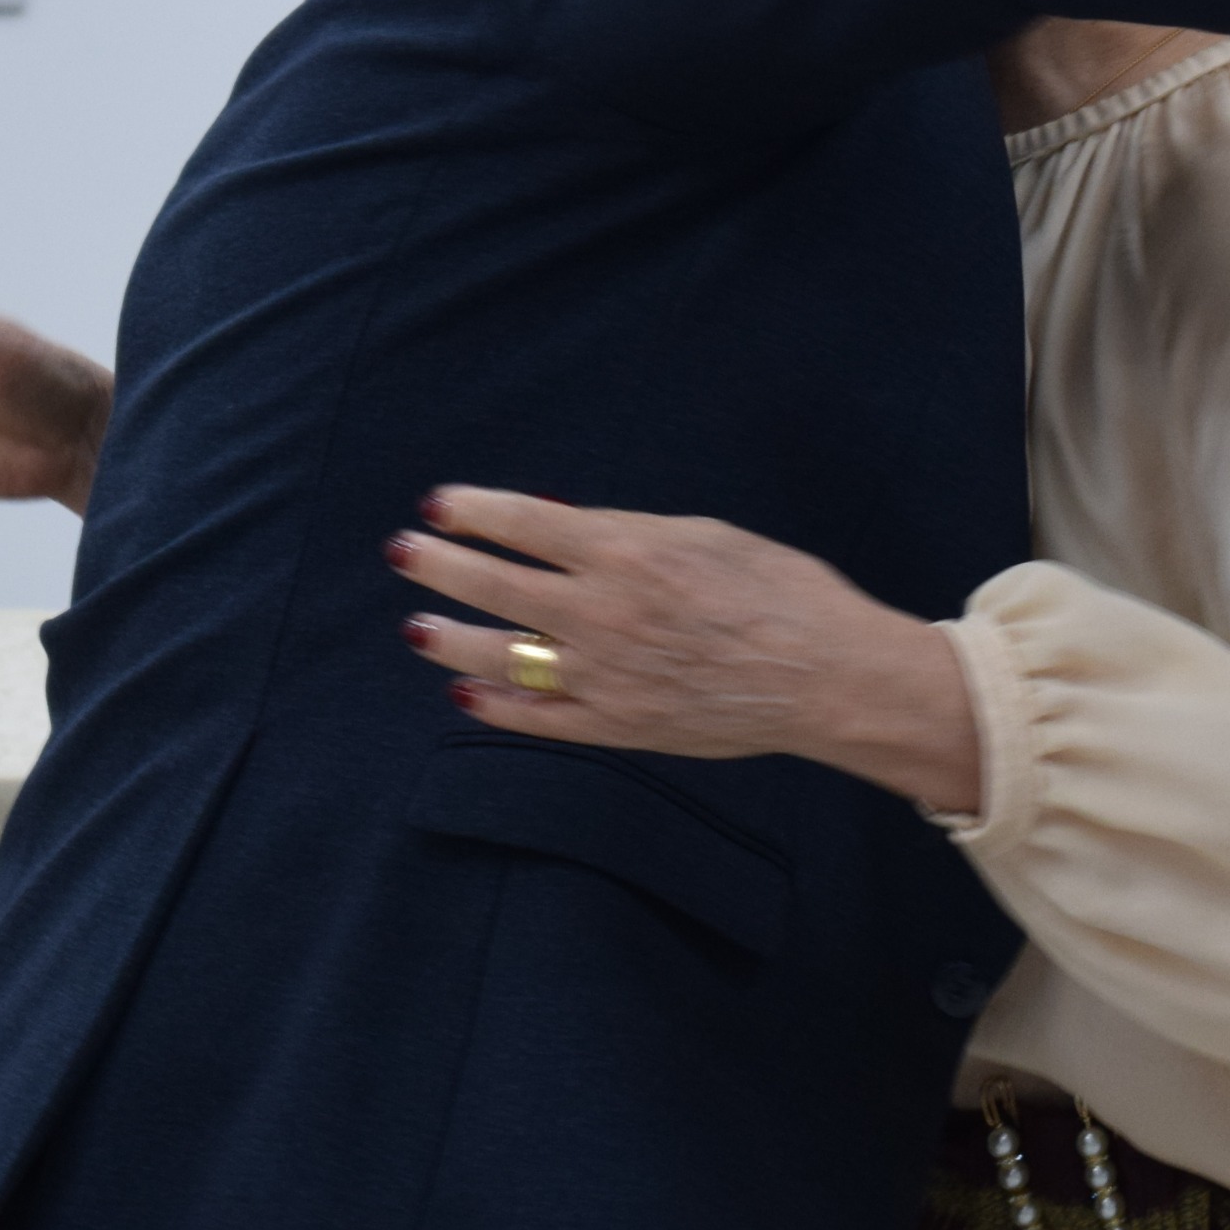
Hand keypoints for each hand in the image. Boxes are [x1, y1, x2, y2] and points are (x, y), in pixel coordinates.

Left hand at [391, 486, 984, 817]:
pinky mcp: (619, 725)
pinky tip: (466, 693)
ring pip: (503, 656)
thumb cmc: (782, 592)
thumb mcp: (706, 536)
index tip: (439, 505)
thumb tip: (561, 528)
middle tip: (402, 554)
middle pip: (496, 586)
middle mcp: (603, 614)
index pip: (524, 525)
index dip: (473, 513)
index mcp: (626, 554)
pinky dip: (496, 707)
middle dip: (440, 567)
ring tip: (415, 627)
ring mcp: (605, 676)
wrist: (827, 677)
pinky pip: (539, 719)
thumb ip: (626, 532)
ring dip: (451, 640)